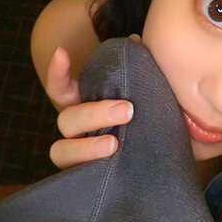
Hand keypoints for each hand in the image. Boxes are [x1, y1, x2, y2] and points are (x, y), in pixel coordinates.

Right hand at [47, 35, 139, 168]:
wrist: (164, 162)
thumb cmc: (148, 120)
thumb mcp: (144, 94)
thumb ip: (138, 69)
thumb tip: (136, 41)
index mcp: (84, 107)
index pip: (61, 88)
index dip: (57, 71)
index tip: (63, 52)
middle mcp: (76, 131)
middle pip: (67, 119)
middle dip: (93, 112)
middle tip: (127, 109)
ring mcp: (79, 157)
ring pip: (63, 151)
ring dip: (85, 147)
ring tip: (113, 144)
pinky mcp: (90, 179)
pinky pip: (80, 178)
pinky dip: (90, 170)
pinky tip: (111, 166)